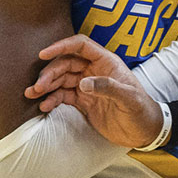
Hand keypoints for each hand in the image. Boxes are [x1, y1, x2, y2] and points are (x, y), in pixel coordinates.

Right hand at [24, 35, 162, 147]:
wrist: (144, 132)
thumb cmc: (141, 111)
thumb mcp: (129, 99)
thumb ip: (108, 88)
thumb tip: (83, 83)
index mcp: (106, 63)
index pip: (81, 46)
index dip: (62, 46)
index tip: (44, 53)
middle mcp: (94, 71)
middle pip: (66, 63)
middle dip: (50, 73)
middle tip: (38, 87)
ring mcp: (87, 86)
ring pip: (61, 80)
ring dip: (46, 86)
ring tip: (33, 94)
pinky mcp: (83, 101)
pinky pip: (63, 96)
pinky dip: (52, 99)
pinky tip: (44, 106)